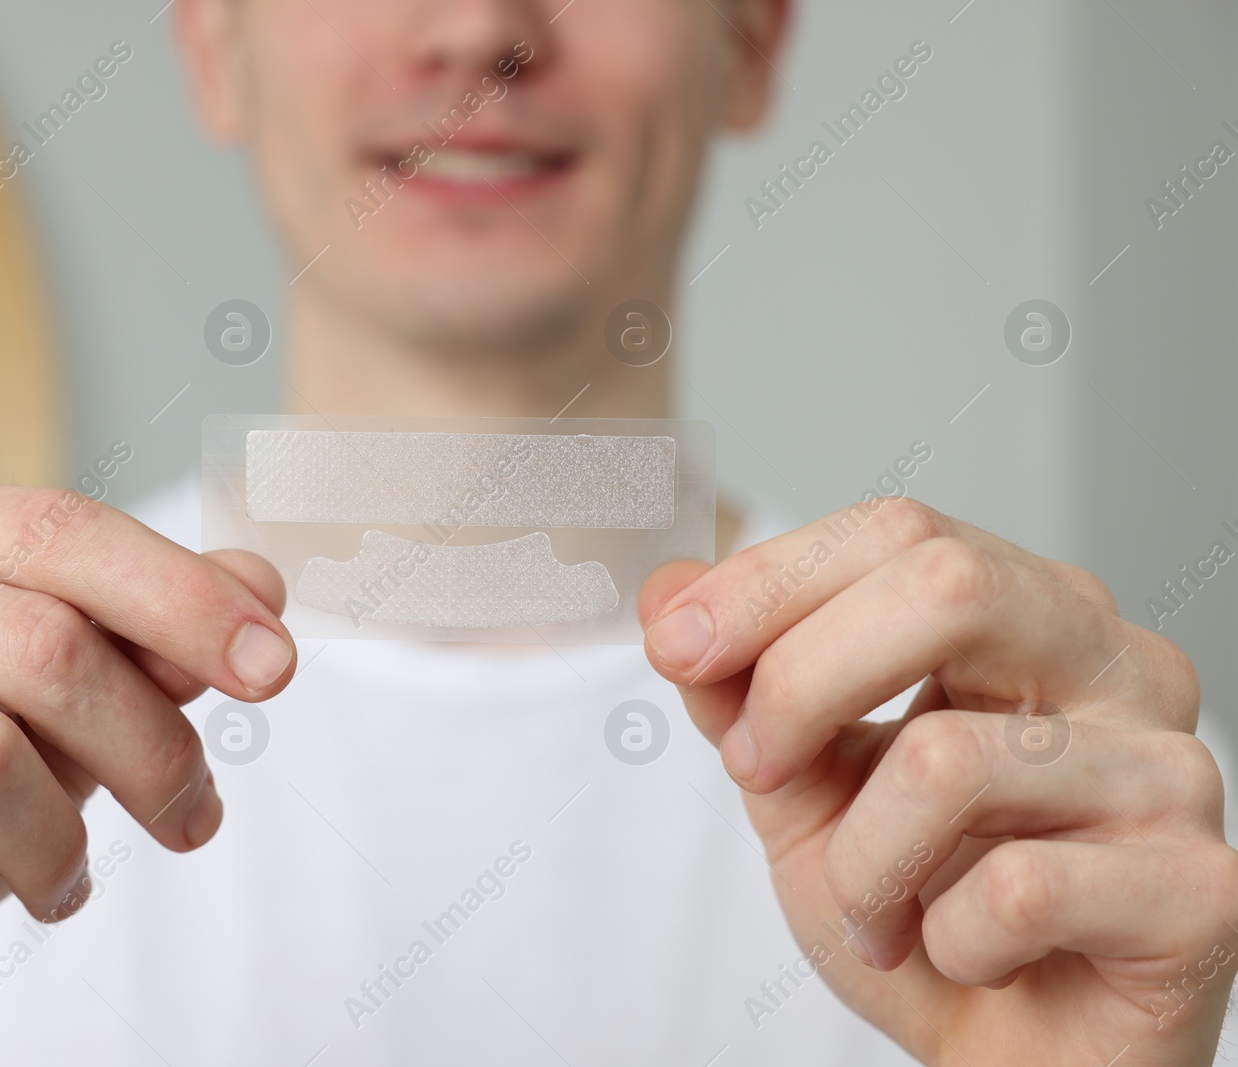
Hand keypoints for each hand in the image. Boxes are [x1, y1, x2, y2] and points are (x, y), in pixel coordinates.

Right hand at [0, 476, 295, 1064]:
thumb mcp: (56, 714)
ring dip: (55, 840)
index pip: (55, 528)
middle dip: (149, 746)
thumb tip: (259, 586)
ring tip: (64, 875)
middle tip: (193, 818)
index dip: (183, 598)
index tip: (277, 670)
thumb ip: (148, 641)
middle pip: (33, 641)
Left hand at [641, 496, 1237, 1065]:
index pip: (897, 530)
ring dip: (859, 863)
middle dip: (801, 682)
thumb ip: (742, 691)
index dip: (769, 580)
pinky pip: (1015, 890)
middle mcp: (1118, 667)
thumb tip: (668, 591)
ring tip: (875, 911)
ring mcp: (1172, 772)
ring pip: (948, 760)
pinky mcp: (1203, 889)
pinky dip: (944, 941)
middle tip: (756, 771)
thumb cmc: (919, 909)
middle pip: (945, 585)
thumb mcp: (803, 789)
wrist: (1010, 1059)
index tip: (676, 647)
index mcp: (1028, 616)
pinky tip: (968, 955)